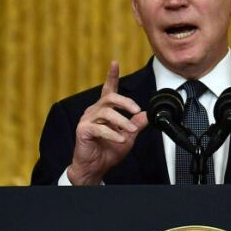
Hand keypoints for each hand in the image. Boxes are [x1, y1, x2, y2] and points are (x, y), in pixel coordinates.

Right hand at [68, 61, 148, 184]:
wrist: (95, 167)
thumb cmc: (107, 151)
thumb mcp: (127, 136)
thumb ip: (136, 124)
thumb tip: (147, 114)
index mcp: (104, 110)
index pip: (108, 89)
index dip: (111, 76)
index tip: (115, 63)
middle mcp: (94, 111)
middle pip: (110, 98)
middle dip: (125, 102)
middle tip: (136, 111)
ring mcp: (87, 120)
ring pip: (106, 113)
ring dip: (122, 121)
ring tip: (131, 131)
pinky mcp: (83, 130)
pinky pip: (100, 128)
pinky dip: (113, 133)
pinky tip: (121, 138)